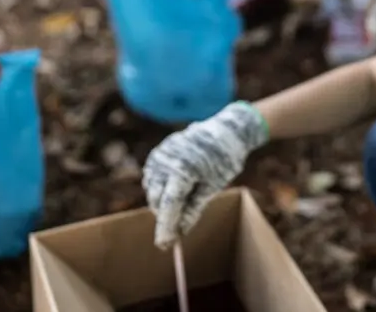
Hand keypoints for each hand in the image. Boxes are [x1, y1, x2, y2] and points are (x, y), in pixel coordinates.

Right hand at [143, 102, 268, 248]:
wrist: (224, 130)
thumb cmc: (223, 160)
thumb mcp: (212, 187)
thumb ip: (193, 209)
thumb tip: (180, 232)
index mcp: (183, 170)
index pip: (169, 205)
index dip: (166, 226)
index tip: (164, 245)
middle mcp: (166, 162)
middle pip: (157, 199)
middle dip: (165, 215)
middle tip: (178, 227)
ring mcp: (159, 155)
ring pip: (151, 190)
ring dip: (161, 202)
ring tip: (183, 200)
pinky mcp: (157, 153)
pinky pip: (151, 178)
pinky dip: (159, 188)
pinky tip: (175, 188)